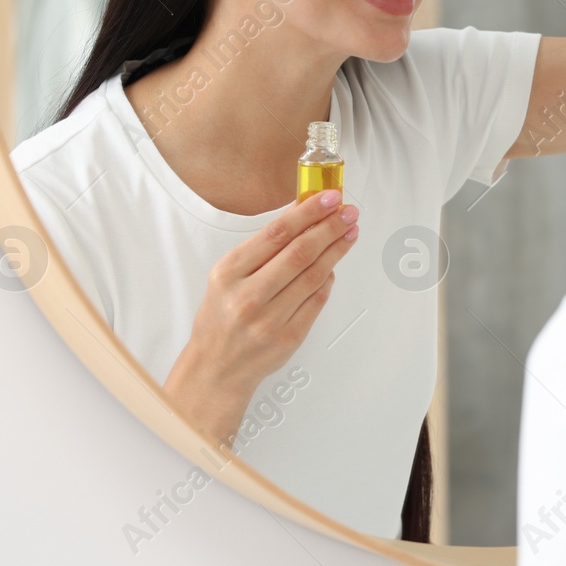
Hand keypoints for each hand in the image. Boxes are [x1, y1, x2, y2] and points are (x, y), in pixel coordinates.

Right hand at [163, 188, 358, 443]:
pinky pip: (317, 301)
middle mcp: (247, 296)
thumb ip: (262, 248)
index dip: (307, 212)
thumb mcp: (228, 276)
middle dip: (330, 228)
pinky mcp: (288, 338)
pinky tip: (334, 266)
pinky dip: (328, 280)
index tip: (328, 197)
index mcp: (228, 273)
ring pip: (313, 276)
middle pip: (300, 252)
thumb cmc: (221, 316)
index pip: (276, 233)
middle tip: (349, 212)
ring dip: (336, 250)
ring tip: (349, 233)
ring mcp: (269, 320)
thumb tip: (301, 214)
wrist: (215, 367)